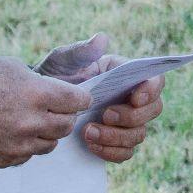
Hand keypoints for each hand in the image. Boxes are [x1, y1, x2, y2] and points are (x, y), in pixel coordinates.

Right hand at [0, 54, 85, 167]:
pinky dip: (24, 145)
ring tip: (29, 119)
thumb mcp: (12, 66)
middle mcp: (30, 123)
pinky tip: (10, 131)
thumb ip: (40, 83)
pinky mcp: (2, 160)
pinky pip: (26, 156)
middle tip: (54, 107)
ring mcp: (17, 145)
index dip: (79, 97)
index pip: (78, 102)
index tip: (77, 97)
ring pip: (49, 144)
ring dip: (45, 132)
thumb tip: (60, 93)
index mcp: (37, 94)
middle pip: (66, 125)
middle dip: (64, 115)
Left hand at [33, 35, 164, 162]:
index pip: (154, 81)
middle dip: (132, 116)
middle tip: (105, 115)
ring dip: (117, 136)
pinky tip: (90, 144)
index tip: (134, 98)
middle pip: (153, 110)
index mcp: (124, 74)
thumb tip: (102, 39)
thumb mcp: (63, 61)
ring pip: (139, 134)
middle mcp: (130, 98)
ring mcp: (124, 122)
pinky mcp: (114, 141)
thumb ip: (82, 51)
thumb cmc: (53, 77)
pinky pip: (125, 153)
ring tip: (88, 132)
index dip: (151, 90)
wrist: (37, 106)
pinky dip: (110, 151)